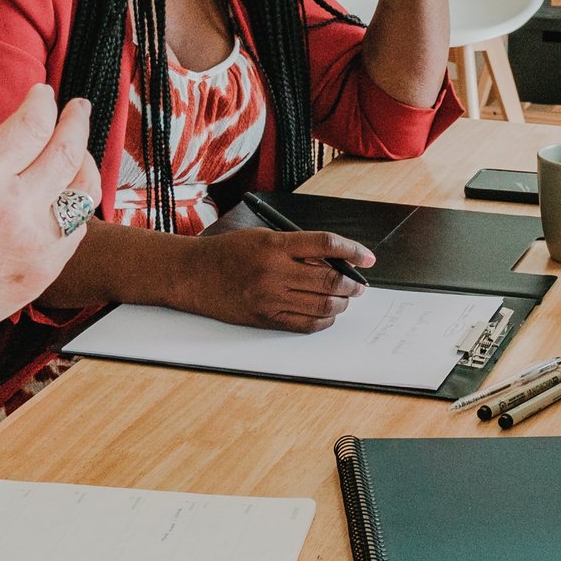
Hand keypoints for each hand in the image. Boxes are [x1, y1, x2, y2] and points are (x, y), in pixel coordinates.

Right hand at [0, 84, 96, 369]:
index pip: (32, 125)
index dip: (43, 102)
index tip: (41, 93)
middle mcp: (12, 211)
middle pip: (67, 149)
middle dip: (76, 120)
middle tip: (77, 107)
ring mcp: (34, 244)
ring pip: (83, 188)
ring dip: (84, 159)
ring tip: (76, 146)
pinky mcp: (45, 271)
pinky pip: (77, 226)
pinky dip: (77, 203)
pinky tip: (64, 191)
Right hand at [169, 224, 374, 330]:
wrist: (193, 274)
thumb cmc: (228, 252)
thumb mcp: (263, 237)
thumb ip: (296, 247)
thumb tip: (334, 261)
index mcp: (275, 245)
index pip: (326, 245)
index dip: (353, 250)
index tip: (367, 258)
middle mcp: (274, 272)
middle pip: (329, 279)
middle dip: (351, 283)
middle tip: (359, 284)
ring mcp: (270, 298)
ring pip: (321, 305)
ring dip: (341, 303)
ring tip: (345, 299)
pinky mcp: (265, 318)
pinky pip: (304, 324)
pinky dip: (323, 320)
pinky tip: (328, 314)